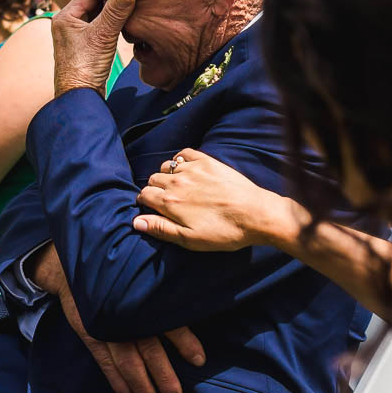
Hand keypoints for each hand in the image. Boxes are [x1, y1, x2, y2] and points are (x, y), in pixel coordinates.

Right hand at [29, 245, 204, 392]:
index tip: (199, 360)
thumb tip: (189, 301)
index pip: (168, 322)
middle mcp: (127, 316)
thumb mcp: (138, 273)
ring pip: (128, 362)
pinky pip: (105, 362)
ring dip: (141, 385)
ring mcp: (107, 327)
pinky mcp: (91, 334)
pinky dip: (116, 381)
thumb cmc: (114, 272)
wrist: (73, 267)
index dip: (185, 342)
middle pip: (150, 350)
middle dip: (164, 376)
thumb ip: (159, 290)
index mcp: (142, 299)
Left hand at [52, 0, 134, 96]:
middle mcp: (67, 23)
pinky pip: (99, 27)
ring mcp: (75, 34)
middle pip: (93, 2)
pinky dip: (111, 24)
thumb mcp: (103, 36)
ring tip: (132, 5)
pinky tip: (125, 23)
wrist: (79, 96)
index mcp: (65, 16)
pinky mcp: (83, 45)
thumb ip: (115, 12)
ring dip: (113, 11)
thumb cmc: (85, 67)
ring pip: (97, 15)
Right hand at [134, 148, 295, 251]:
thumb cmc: (224, 232)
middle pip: (153, 179)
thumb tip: (135, 221)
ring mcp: (192, 169)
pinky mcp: (207, 161)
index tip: (152, 208)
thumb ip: (161, 229)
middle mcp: (177, 181)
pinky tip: (186, 169)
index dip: (145, 202)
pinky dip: (180, 159)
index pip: (144, 195)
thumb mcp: (190, 239)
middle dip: (155, 189)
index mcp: (170, 202)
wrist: (256, 214)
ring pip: (166, 166)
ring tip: (178, 186)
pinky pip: (184, 153)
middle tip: (167, 200)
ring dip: (167, 175)